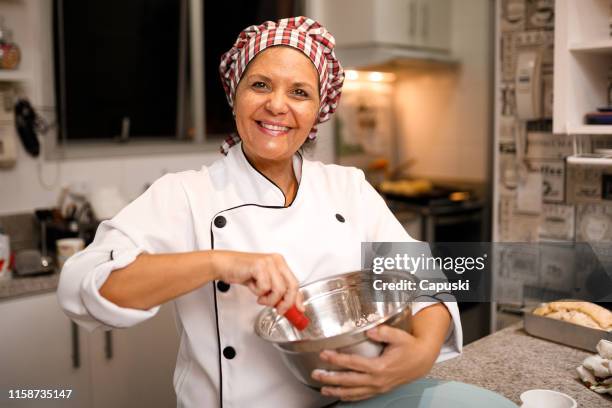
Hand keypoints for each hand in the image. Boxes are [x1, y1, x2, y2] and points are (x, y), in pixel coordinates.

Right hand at [210, 250, 302, 314]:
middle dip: (286, 303)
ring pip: (279, 290)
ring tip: (260, 296)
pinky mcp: (259, 266)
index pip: (295, 283)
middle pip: (292, 286)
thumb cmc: (242, 272)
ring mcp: (268, 262)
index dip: (298, 299)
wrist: (224, 265)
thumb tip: (289, 304)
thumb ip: (277, 291)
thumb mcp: (264, 282)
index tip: (299, 309)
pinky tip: (253, 286)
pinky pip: (265, 287)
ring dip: (268, 299)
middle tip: (278, 309)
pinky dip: (258, 292)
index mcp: (280, 263)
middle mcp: (276, 261)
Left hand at [312, 303, 451, 401]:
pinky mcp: (380, 389)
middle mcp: (377, 380)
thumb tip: (370, 330)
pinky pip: (362, 396)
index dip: (337, 359)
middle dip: (331, 378)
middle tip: (316, 374)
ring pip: (354, 392)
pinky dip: (349, 396)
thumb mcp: (399, 336)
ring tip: (322, 388)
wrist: (422, 361)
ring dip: (337, 390)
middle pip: (349, 381)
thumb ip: (384, 332)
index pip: (353, 363)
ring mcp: (378, 387)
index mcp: (380, 366)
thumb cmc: (410, 347)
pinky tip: (340, 394)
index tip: (324, 354)